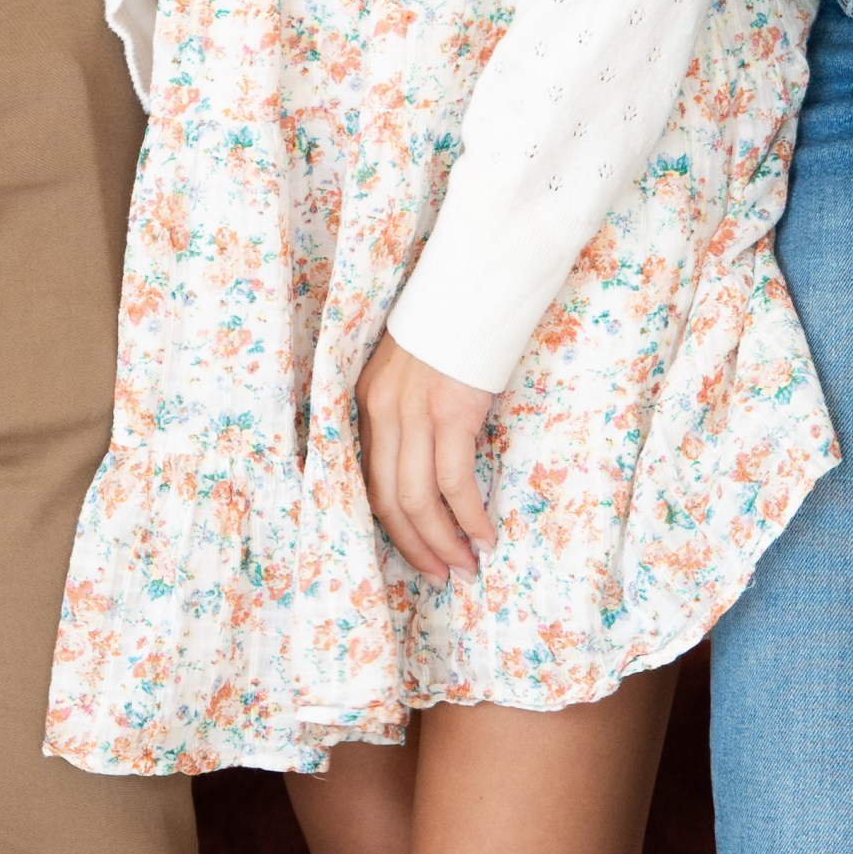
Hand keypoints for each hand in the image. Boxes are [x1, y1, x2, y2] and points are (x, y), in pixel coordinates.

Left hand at [357, 333, 501, 577]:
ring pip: (418, 498)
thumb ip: (411, 409)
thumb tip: (431, 459)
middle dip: (415, 545)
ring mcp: (415, 412)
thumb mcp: (414, 366)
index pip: (368, 479)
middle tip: (441, 575)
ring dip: (443, 541)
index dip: (391, 524)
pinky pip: (454, 481)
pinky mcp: (451, 411)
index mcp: (368, 400)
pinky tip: (484, 536)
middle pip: (388, 499)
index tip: (415, 551)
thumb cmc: (455, 323)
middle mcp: (383, 411)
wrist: (478, 278)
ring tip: (466, 567)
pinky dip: (469, 516)